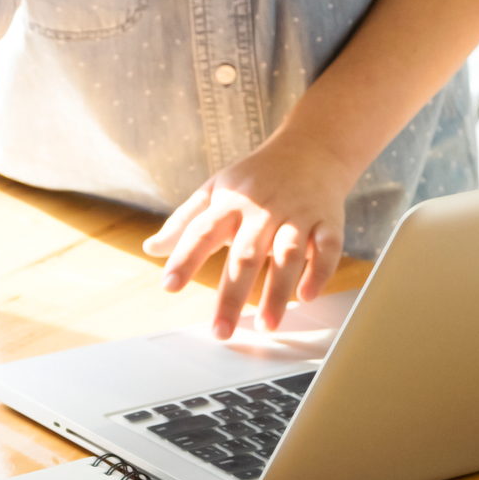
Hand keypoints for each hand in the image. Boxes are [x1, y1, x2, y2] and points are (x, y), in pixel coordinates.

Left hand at [143, 132, 356, 338]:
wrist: (312, 148)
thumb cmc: (255, 179)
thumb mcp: (216, 191)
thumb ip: (184, 223)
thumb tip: (150, 249)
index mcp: (230, 203)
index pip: (202, 232)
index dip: (185, 258)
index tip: (169, 286)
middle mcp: (263, 210)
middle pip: (246, 255)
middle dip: (232, 296)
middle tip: (220, 332)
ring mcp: (298, 214)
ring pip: (288, 255)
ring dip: (278, 292)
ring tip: (266, 326)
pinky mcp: (328, 220)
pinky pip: (327, 247)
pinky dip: (320, 271)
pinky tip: (307, 296)